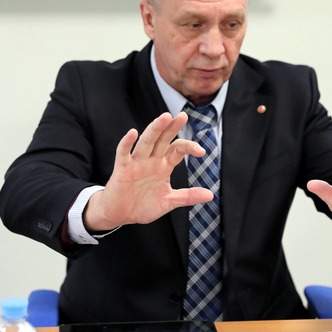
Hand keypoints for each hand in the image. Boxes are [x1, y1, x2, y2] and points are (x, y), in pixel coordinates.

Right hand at [83, 112, 213, 230]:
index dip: (189, 147)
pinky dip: (126, 143)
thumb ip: (187, 197)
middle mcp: (151, 160)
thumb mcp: (169, 202)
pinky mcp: (122, 168)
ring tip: (165, 118)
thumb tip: (210, 195)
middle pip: (163, 140)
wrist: (120, 215)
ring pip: (146, 142)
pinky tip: (132, 133)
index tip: (202, 151)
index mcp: (163, 166)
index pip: (177, 150)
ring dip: (155, 129)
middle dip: (172, 128)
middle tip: (183, 116)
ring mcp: (136, 163)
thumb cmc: (143, 205)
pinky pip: (123, 153)